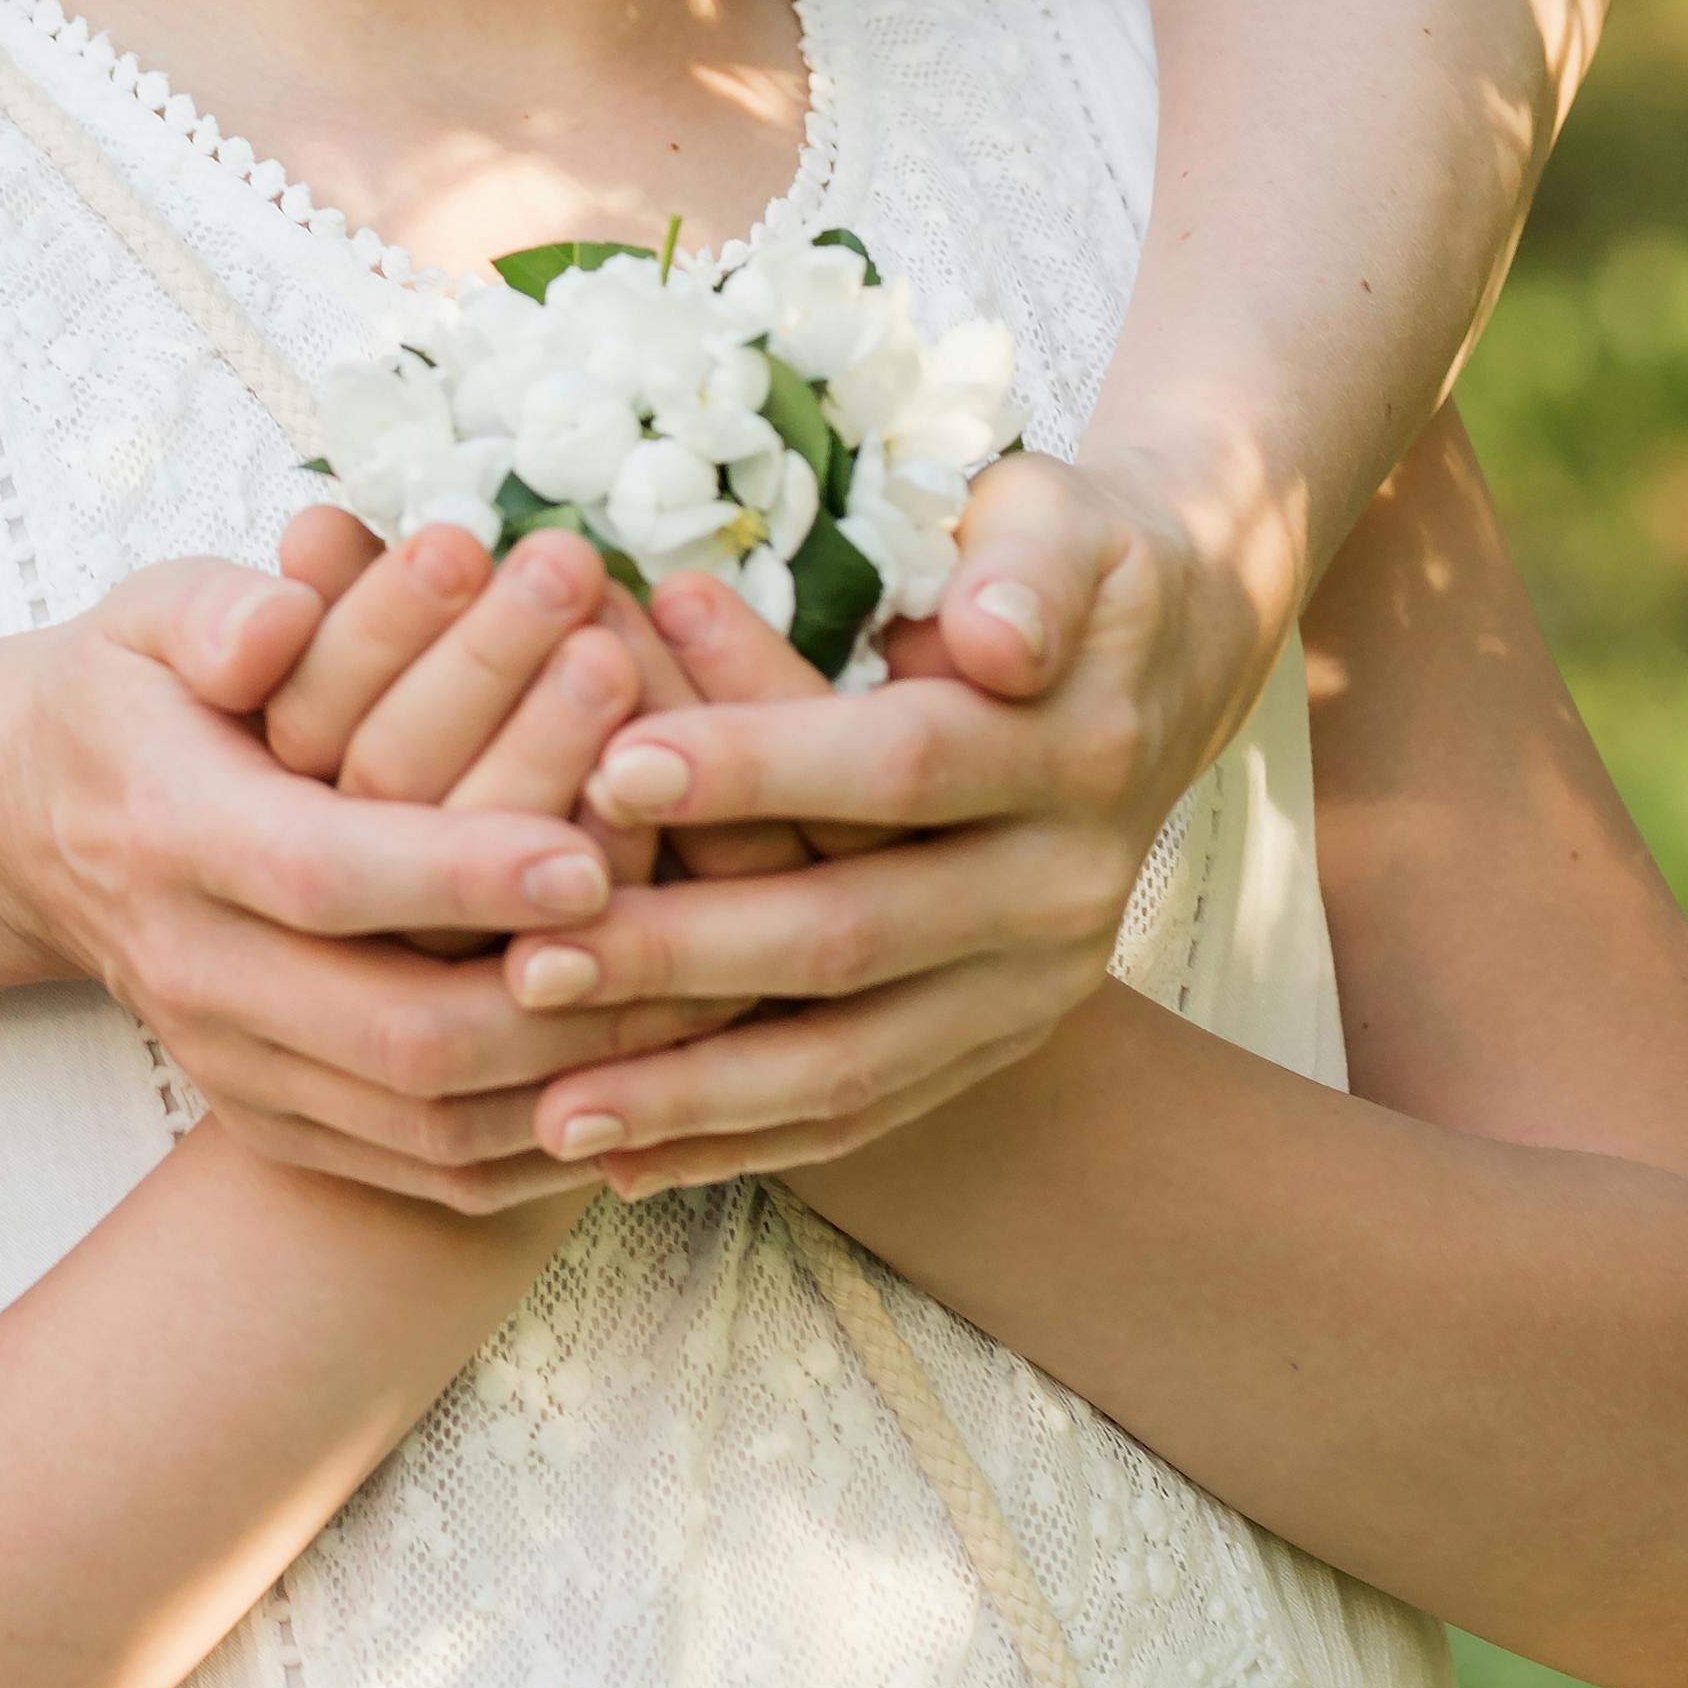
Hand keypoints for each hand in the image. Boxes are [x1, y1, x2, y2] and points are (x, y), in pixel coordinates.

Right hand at [0, 554, 718, 1214]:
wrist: (38, 830)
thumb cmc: (135, 696)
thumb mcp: (145, 615)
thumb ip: (218, 607)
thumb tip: (285, 617)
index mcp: (168, 829)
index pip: (322, 870)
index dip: (459, 871)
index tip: (592, 852)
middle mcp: (195, 968)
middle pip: (389, 1027)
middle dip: (556, 997)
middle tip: (697, 940)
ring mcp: (232, 1064)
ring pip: (424, 1120)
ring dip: (573, 1077)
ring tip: (703, 1005)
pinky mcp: (272, 1124)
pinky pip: (423, 1170)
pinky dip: (541, 1143)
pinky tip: (642, 1084)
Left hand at [483, 452, 1272, 1181]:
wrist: (1158, 669)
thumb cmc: (1058, 561)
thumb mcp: (1057, 522)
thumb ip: (1023, 566)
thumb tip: (997, 638)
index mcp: (1071, 750)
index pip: (899, 765)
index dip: (759, 765)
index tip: (612, 765)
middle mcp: (1060, 888)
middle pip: (854, 933)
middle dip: (686, 953)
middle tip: (529, 959)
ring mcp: (1031, 988)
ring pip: (851, 1059)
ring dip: (694, 1091)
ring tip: (548, 1107)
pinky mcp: (992, 1044)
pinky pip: (858, 1111)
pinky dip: (735, 1143)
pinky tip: (612, 1165)